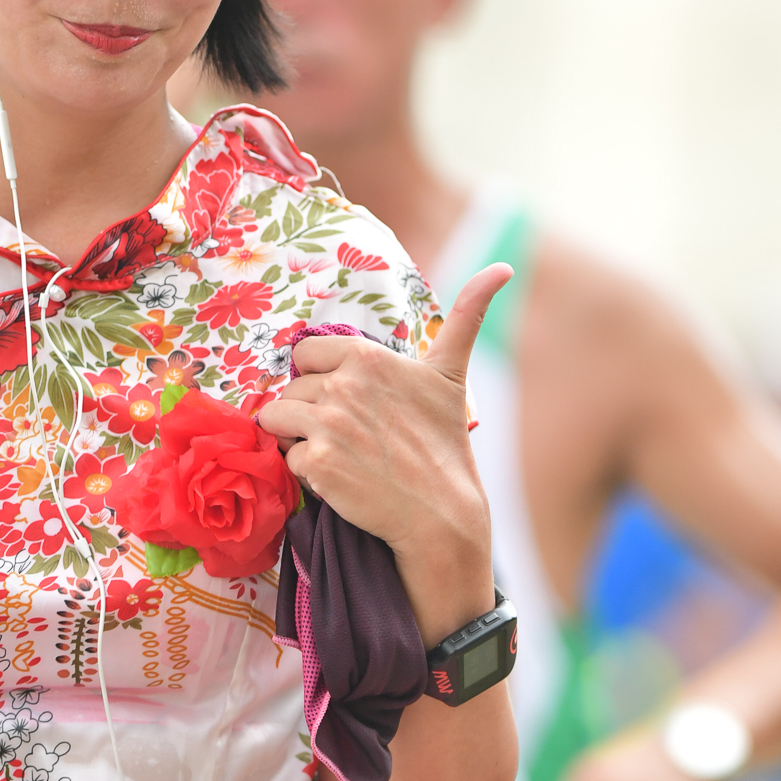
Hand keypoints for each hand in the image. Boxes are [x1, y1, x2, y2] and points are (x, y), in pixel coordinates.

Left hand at [256, 265, 511, 642]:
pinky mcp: (315, 462)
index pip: (305, 355)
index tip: (345, 401)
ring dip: (298, 438)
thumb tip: (503, 267)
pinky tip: (338, 477)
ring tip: (338, 454)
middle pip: (292, 390)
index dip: (319, 379)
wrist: (440, 512)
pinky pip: (287, 458)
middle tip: (349, 437)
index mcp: (367, 356)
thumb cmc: (444, 444)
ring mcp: (326, 423)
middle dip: (309, 412)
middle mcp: (342, 384)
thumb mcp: (451, 374)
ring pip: (278, 420)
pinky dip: (305, 472)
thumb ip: (467, 316)